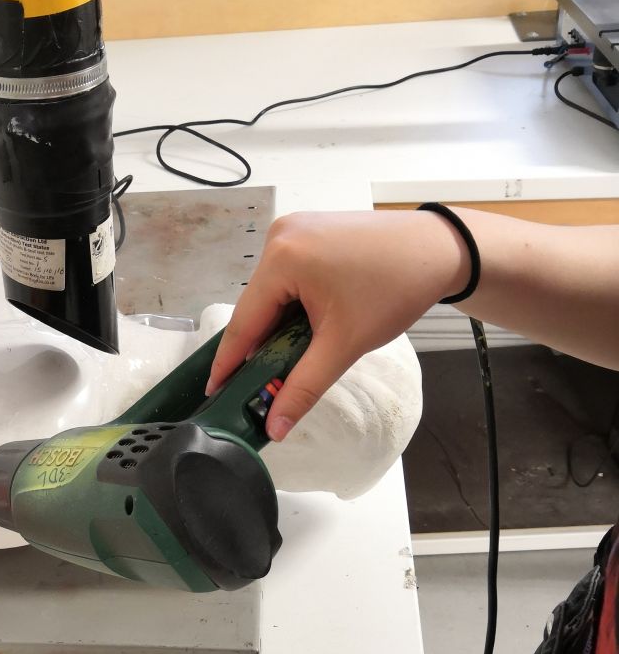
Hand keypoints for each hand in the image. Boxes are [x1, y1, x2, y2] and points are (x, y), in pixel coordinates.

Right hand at [207, 209, 470, 438]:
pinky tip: (307, 326)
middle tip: (258, 384)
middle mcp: (280, 236)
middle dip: (260, 345)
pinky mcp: (310, 230)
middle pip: (257, 306)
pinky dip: (292, 304)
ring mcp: (294, 229)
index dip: (229, 362)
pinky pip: (288, 276)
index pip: (244, 322)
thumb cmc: (395, 289)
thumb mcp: (344, 344)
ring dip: (278, 325)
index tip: (213, 391)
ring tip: (290, 356)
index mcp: (282, 258)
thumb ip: (304, 387)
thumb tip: (275, 425)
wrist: (440, 250)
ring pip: (272, 293)